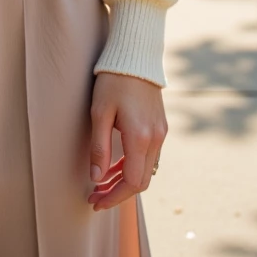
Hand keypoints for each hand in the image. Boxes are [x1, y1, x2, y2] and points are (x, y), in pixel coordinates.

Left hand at [88, 71, 166, 210]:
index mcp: (141, 137)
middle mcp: (155, 138)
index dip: (114, 197)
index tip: (96, 201)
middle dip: (118, 193)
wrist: (135, 55)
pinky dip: (133, 165)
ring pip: (146, 170)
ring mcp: (161, 133)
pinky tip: (115, 164)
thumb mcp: (99, 112)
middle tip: (95, 196)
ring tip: (101, 182)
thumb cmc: (113, 81)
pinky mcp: (160, 126)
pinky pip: (149, 156)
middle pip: (141, 181)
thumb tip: (96, 179)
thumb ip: (99, 148)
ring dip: (124, 180)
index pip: (132, 182)